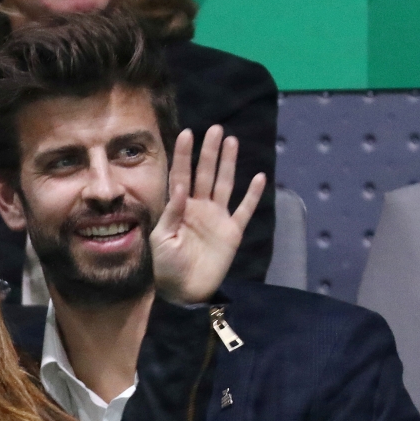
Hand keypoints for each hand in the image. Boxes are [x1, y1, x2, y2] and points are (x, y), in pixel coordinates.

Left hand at [150, 126, 265, 304]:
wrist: (184, 291)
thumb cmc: (166, 266)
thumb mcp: (161, 239)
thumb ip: (171, 213)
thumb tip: (180, 187)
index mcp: (179, 208)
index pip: (181, 175)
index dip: (184, 155)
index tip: (187, 133)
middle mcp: (199, 208)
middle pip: (205, 174)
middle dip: (209, 152)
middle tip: (215, 129)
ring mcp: (217, 218)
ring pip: (224, 184)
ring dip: (228, 163)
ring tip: (231, 141)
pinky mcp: (232, 232)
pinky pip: (244, 210)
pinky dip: (252, 195)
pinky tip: (259, 177)